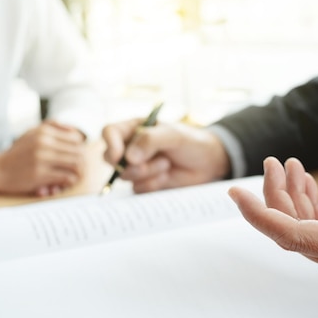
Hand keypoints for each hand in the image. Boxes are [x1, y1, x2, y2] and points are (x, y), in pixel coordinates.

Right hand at [0, 120, 86, 195]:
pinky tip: (61, 185)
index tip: (76, 158)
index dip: (81, 149)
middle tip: (78, 171)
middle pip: (79, 152)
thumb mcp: (31, 133)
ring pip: (76, 165)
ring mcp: (42, 158)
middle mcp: (44, 143)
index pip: (76, 138)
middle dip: (82, 163)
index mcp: (44, 132)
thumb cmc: (17, 153)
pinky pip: (66, 178)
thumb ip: (52, 126)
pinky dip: (68, 183)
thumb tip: (74, 129)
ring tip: (72, 178)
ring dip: (78, 174)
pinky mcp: (39, 174)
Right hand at [102, 119, 230, 192]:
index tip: (119, 157)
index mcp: (134, 129)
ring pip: (126, 176)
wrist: (208, 162)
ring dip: (147, 173)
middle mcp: (131, 147)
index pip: (110, 132)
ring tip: (166, 164)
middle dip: (129, 165)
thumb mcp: (173, 135)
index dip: (110, 144)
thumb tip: (129, 157)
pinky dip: (153, 184)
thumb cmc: (191, 142)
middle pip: (110, 158)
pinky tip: (167, 176)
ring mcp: (137, 166)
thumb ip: (150, 140)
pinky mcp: (144, 183)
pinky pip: (138, 189)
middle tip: (145, 166)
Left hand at [228, 143, 317, 296]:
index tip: (235, 194)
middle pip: (291, 228)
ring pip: (303, 228)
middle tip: (273, 161)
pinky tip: (307, 185)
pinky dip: (309, 206)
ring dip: (292, 197)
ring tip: (289, 166)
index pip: (289, 234)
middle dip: (275, 194)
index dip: (258, 214)